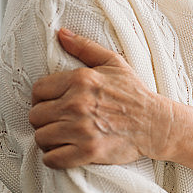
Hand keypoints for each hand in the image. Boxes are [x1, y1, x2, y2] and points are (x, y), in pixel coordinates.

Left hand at [29, 28, 173, 168]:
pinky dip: (54, 158)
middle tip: (56, 122)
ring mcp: (82, 129)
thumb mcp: (113, 62)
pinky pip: (53, 159)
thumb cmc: (135, 93)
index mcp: (80, 80)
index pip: (38, 90)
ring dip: (49, 140)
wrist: (156, 123)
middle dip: (44, 120)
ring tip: (61, 137)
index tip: (51, 104)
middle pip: (35, 116)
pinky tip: (64, 152)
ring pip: (41, 137)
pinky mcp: (88, 151)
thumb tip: (61, 33)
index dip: (41, 99)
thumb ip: (85, 47)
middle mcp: (77, 104)